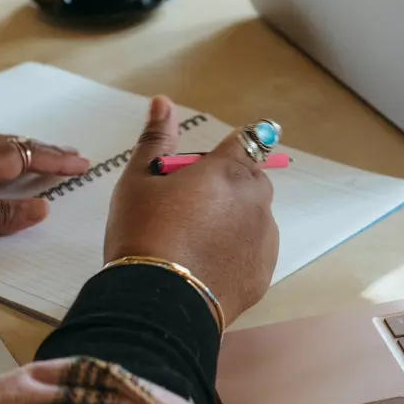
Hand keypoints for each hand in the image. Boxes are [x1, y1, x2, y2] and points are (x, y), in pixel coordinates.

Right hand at [104, 96, 278, 327]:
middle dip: (227, 186)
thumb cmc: (142, 232)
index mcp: (227, 170)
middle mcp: (255, 199)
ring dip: (235, 219)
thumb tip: (163, 101)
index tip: (211, 166)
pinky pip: (255, 251)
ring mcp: (264, 238)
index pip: (247, 140)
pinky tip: (207, 265)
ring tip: (195, 242)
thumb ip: (156, 138)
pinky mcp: (264, 272)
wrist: (156, 303)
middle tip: (187, 208)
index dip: (230, 149)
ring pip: (255, 216)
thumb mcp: (139, 181)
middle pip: (250, 179)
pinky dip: (238, 252)